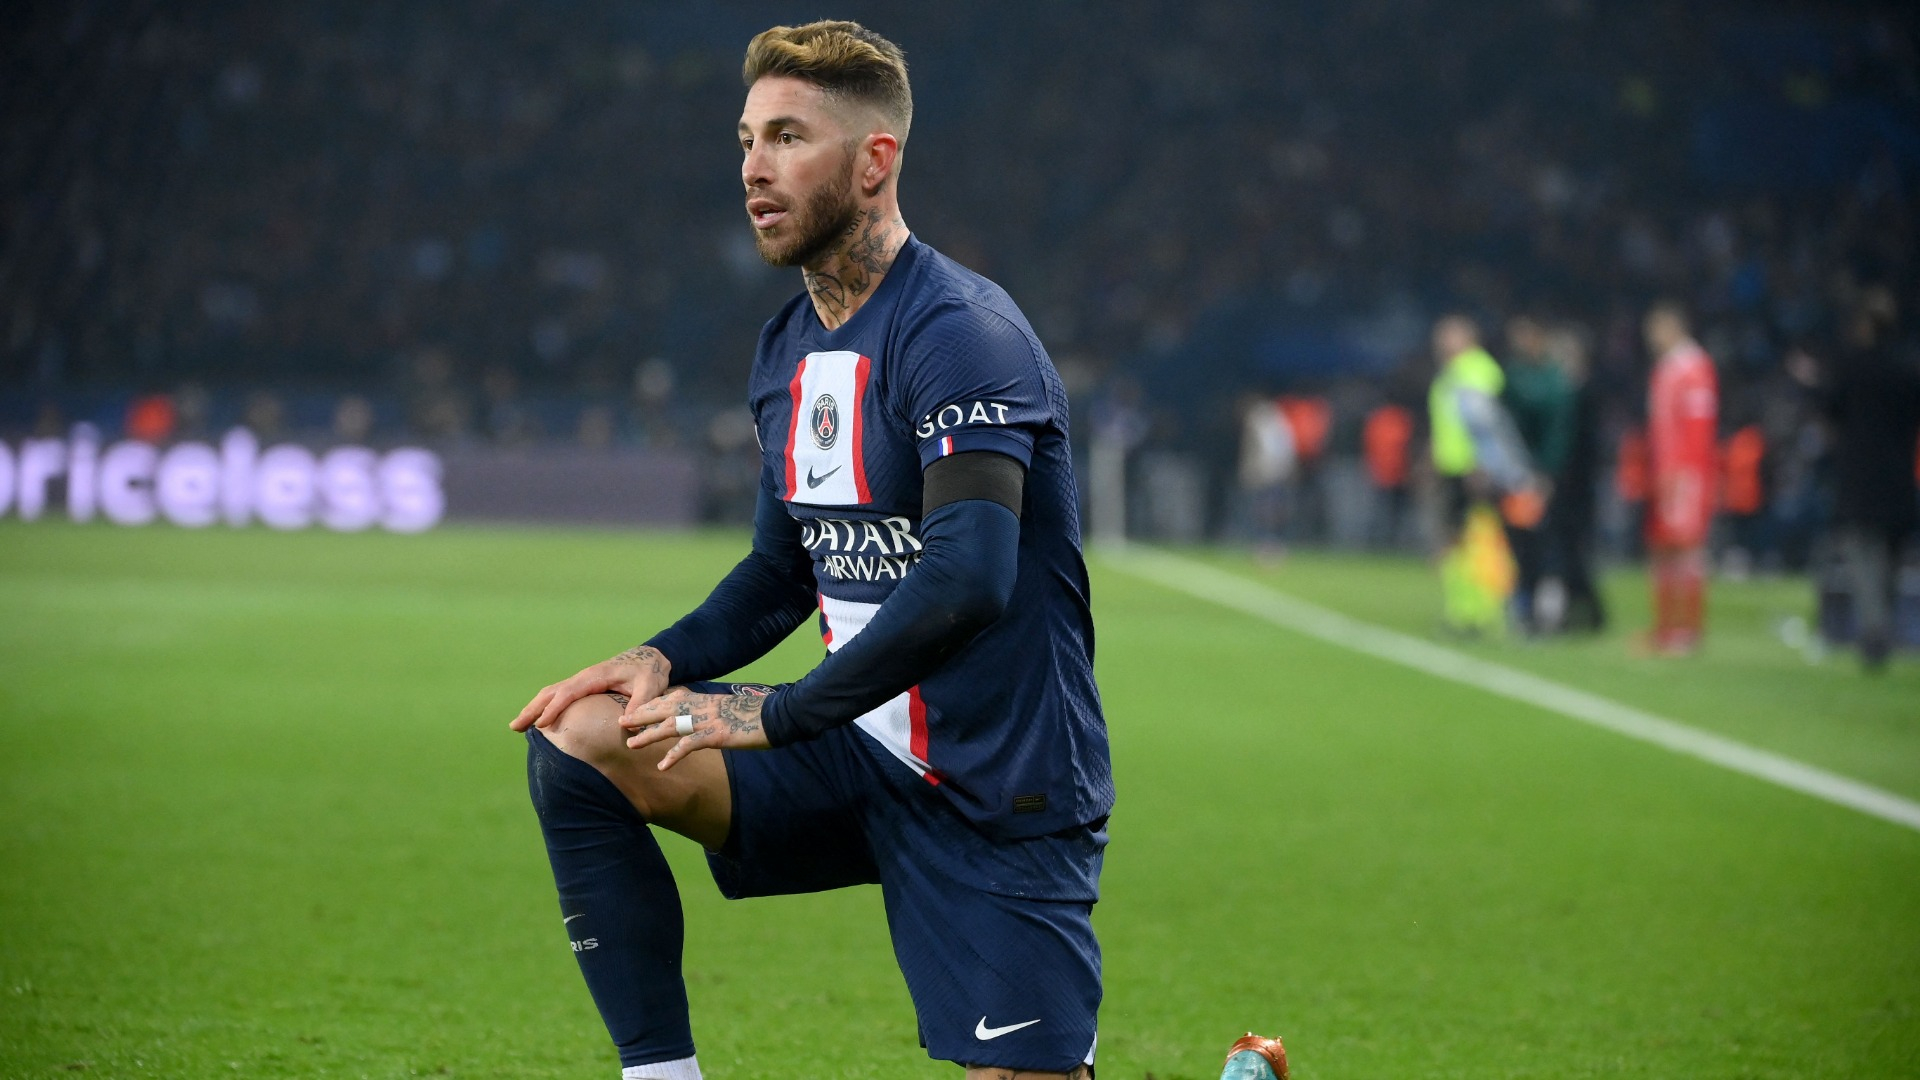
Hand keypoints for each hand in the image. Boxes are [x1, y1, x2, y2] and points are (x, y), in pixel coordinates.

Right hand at [509, 646, 671, 731]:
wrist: (652, 657)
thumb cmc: (651, 672)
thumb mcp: (650, 687)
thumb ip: (640, 703)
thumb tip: (626, 724)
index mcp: (596, 676)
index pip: (569, 693)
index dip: (554, 708)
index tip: (541, 724)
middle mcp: (584, 677)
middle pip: (552, 692)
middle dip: (533, 709)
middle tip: (514, 727)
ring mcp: (582, 681)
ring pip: (552, 693)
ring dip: (534, 708)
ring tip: (517, 726)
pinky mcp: (584, 687)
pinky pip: (560, 696)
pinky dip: (545, 707)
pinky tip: (538, 721)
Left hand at [622, 685, 771, 769]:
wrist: (773, 715)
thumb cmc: (750, 714)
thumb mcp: (723, 709)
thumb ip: (706, 712)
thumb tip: (694, 721)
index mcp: (701, 698)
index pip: (668, 699)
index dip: (649, 705)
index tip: (632, 711)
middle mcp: (699, 706)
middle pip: (662, 709)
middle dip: (640, 716)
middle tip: (621, 723)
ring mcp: (705, 720)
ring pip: (669, 726)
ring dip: (648, 735)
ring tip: (631, 744)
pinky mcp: (715, 734)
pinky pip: (689, 745)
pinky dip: (674, 755)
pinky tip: (662, 766)